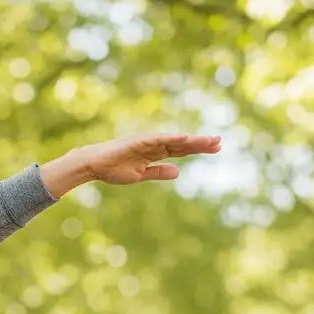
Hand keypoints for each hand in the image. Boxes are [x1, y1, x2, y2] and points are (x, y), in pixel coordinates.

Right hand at [40, 133, 221, 196]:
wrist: (93, 165)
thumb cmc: (113, 170)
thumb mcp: (140, 175)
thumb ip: (158, 172)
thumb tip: (178, 172)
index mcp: (154, 152)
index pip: (180, 149)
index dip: (197, 148)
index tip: (215, 148)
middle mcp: (154, 144)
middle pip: (182, 143)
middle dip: (200, 143)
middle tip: (220, 143)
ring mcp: (147, 141)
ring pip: (175, 139)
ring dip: (192, 140)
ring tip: (210, 141)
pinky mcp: (139, 141)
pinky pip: (160, 139)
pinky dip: (173, 138)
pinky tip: (187, 139)